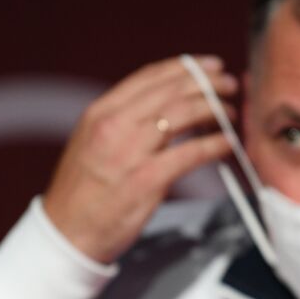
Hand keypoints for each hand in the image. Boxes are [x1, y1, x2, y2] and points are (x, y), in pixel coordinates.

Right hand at [44, 54, 237, 263]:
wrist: (67, 233)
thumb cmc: (83, 193)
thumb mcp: (93, 142)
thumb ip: (123, 121)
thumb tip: (163, 106)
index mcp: (101, 112)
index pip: (149, 77)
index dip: (185, 67)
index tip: (208, 65)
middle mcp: (114, 125)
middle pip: (171, 91)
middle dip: (207, 83)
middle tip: (229, 84)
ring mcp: (130, 152)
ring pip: (182, 114)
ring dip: (215, 109)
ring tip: (232, 112)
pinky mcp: (146, 180)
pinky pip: (191, 153)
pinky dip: (215, 144)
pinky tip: (228, 143)